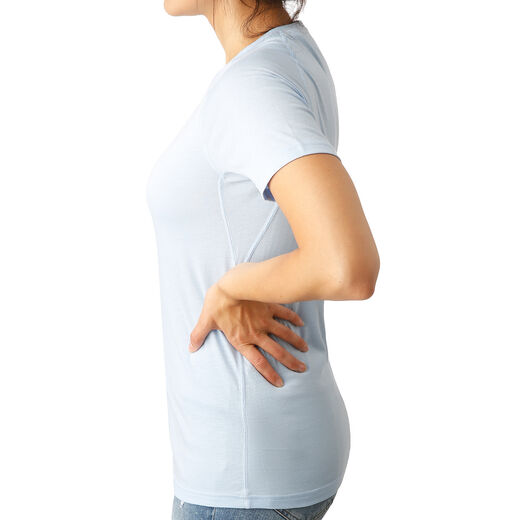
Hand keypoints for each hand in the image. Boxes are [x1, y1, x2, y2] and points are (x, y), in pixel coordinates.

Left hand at [188, 283, 307, 386]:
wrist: (230, 284)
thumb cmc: (217, 302)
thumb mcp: (206, 320)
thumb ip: (198, 335)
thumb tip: (190, 348)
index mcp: (242, 339)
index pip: (258, 362)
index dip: (269, 373)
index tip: (280, 383)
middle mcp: (256, 333)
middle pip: (277, 351)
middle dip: (290, 361)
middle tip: (301, 369)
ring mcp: (265, 320)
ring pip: (285, 334)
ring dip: (296, 342)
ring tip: (305, 350)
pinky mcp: (269, 306)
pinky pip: (284, 314)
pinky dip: (293, 319)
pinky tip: (301, 324)